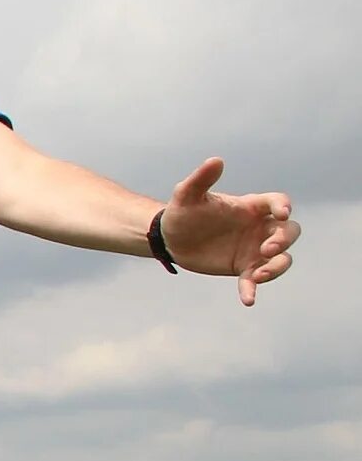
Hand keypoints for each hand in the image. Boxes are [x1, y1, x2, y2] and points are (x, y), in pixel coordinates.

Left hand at [153, 158, 296, 305]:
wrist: (170, 239)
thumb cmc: (182, 212)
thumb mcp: (186, 195)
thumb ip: (201, 180)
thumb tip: (216, 160)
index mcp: (251, 207)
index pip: (277, 202)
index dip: (283, 206)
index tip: (282, 213)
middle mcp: (259, 227)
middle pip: (289, 232)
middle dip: (285, 240)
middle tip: (266, 249)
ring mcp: (254, 249)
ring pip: (281, 258)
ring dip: (277, 267)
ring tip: (257, 275)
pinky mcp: (243, 268)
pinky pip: (255, 280)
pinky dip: (253, 289)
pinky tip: (248, 299)